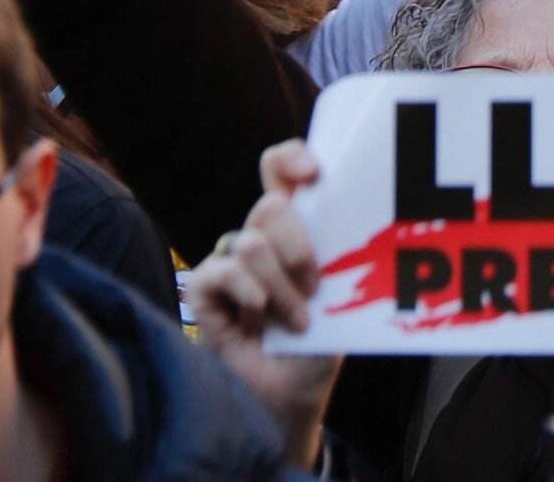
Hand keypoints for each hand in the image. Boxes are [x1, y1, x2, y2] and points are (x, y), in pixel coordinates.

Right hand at [182, 143, 340, 466]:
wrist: (292, 395)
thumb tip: (349, 208)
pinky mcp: (204, 289)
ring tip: (295, 321)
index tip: (314, 173)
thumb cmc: (319, 345)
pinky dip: (247, 295)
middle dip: (299, 247)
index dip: (291, 158)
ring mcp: (230, 263)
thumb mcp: (340, 292)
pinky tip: (255, 321)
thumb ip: (337, 250)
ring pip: (252, 243)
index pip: (281, 168)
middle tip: (314, 286)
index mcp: (296, 227)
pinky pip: (221, 271)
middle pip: (270, 206)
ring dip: (280, 288)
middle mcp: (261, 238)